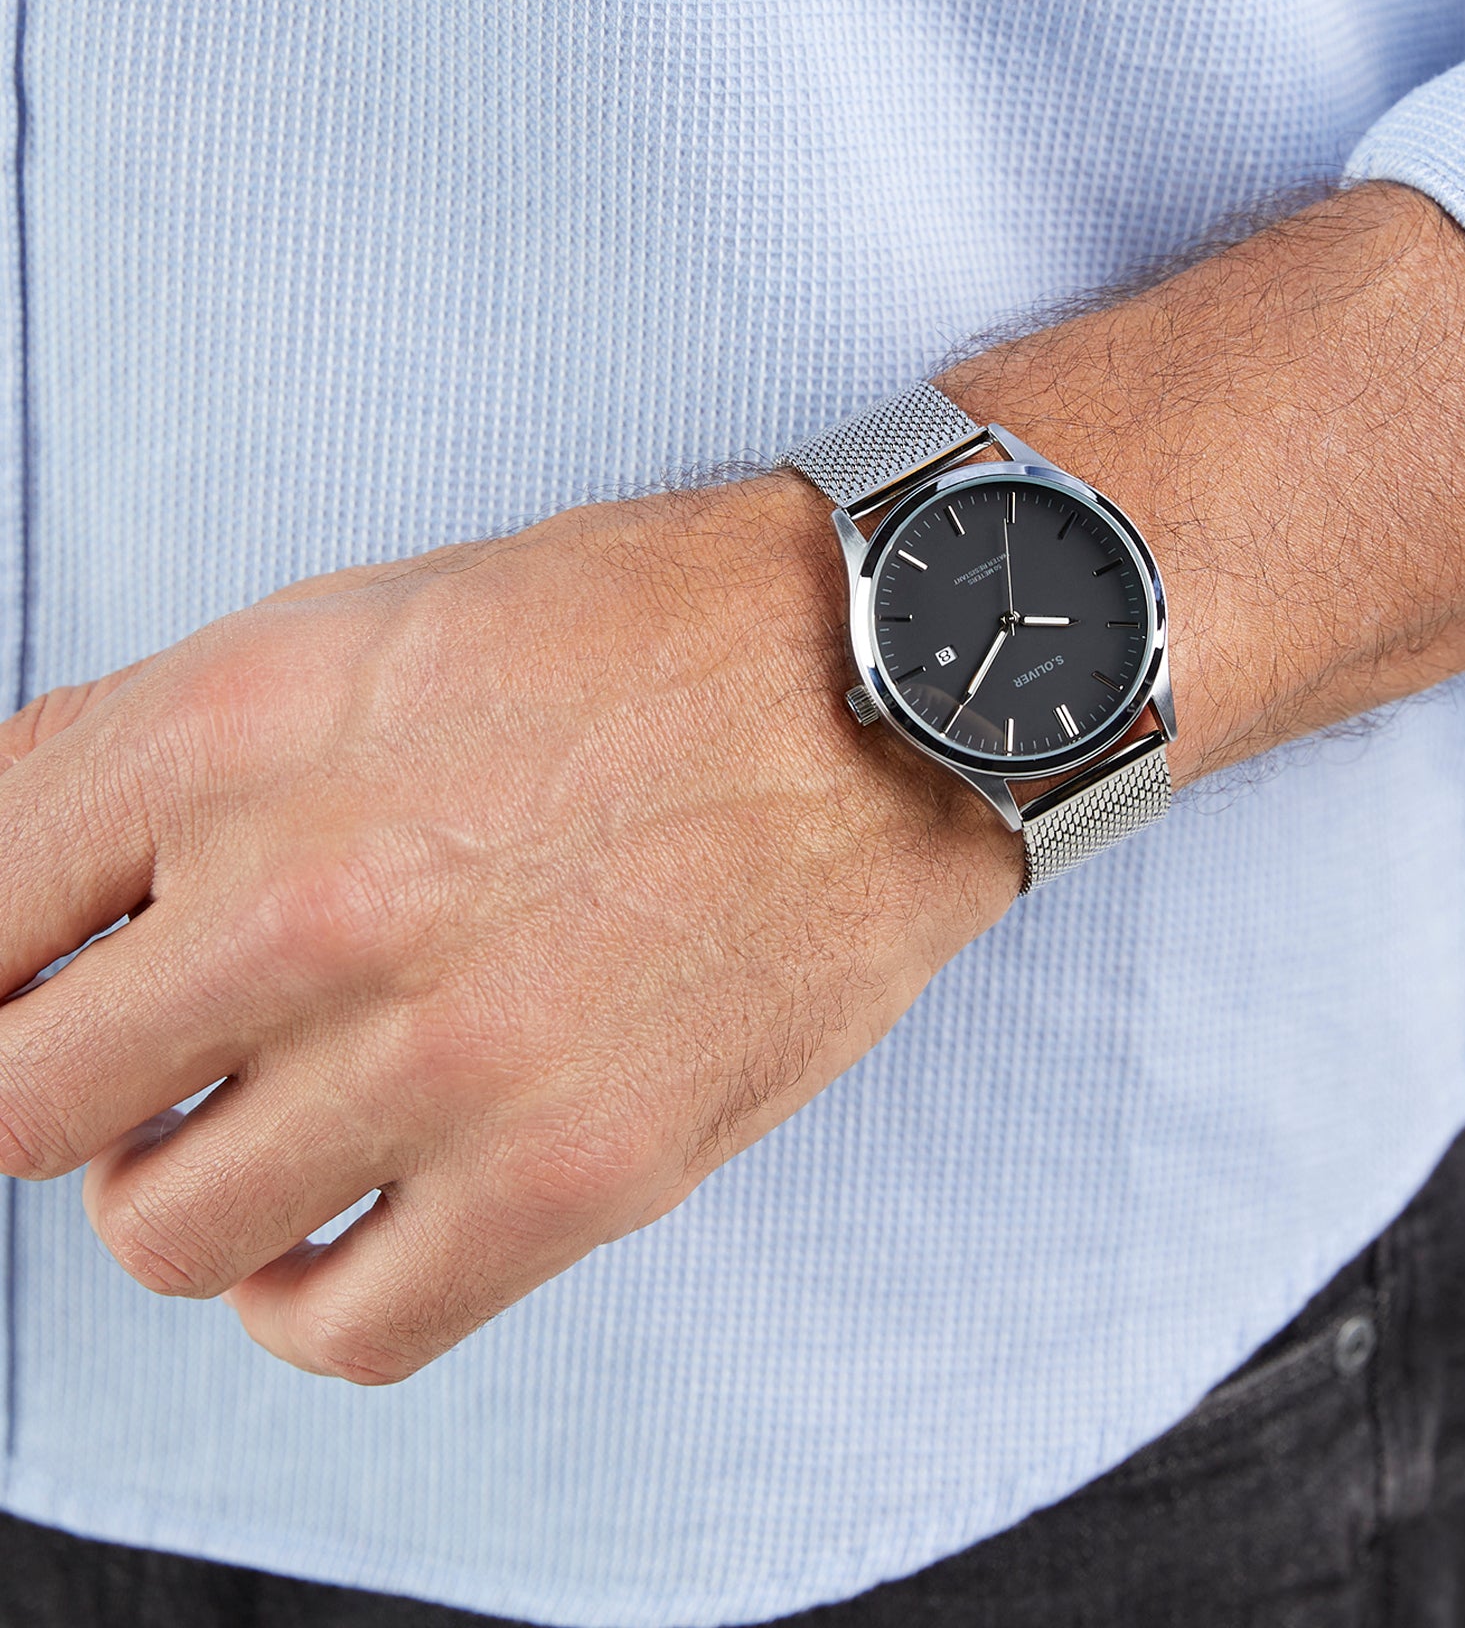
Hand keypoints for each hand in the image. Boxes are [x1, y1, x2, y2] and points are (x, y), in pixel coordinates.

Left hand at [0, 475, 1017, 1382]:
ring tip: (284, 1122)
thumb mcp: (370, 621)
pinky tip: (358, 1215)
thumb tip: (10, 873)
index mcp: (235, 734)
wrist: (888, 691)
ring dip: (193, 1189)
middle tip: (164, 1055)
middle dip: (78, 1083)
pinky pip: (342, 1330)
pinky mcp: (570, 1176)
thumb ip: (157, 749)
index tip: (42, 989)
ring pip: (162, 1234)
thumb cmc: (646, 637)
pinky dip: (314, 1294)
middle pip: (20, 1104)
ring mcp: (442, 1055)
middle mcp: (312, 901)